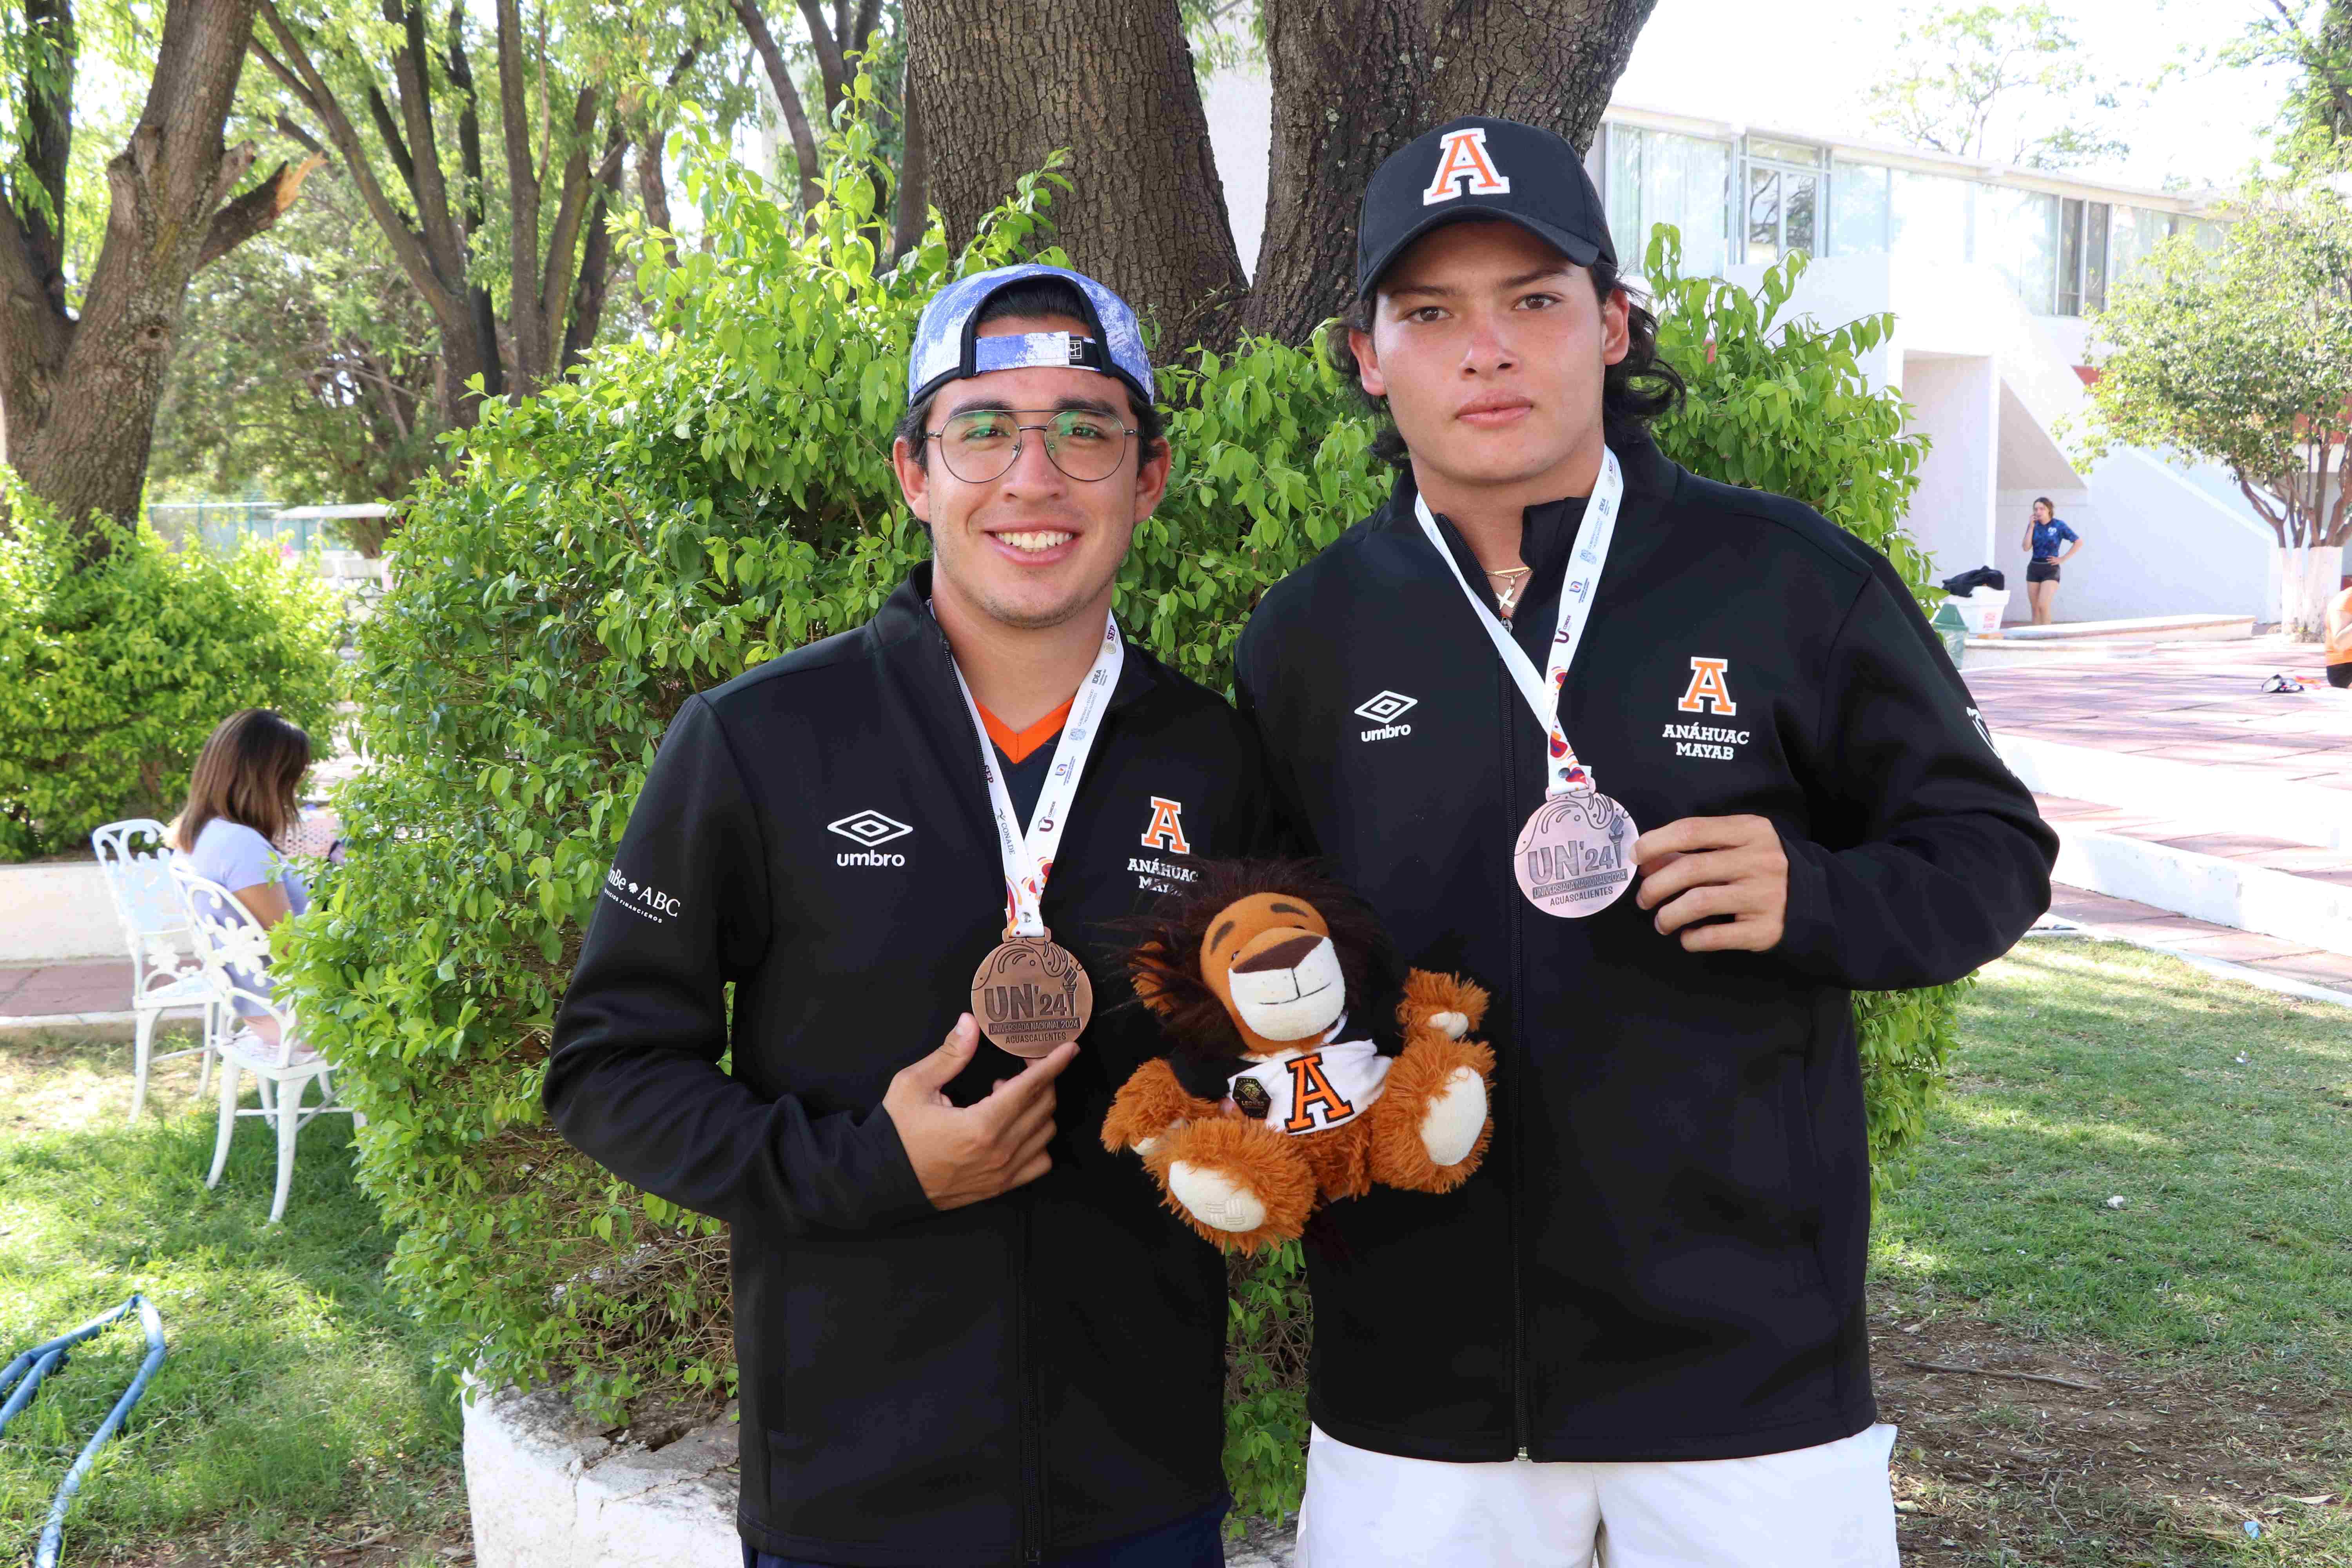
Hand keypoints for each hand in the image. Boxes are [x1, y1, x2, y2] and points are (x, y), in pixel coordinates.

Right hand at [882, 1015, 1078, 1209]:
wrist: (881, 1181)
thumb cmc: (896, 1132)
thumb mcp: (914, 1085)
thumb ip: (950, 1054)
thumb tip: (970, 1023)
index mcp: (981, 1126)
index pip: (1031, 1087)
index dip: (1052, 1064)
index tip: (1069, 1048)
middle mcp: (1000, 1152)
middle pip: (1043, 1107)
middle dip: (1043, 1078)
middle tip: (1025, 1062)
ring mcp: (1003, 1173)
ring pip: (1045, 1133)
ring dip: (1037, 1108)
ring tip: (1006, 1095)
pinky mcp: (999, 1187)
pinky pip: (1039, 1162)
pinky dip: (1038, 1141)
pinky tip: (1015, 1127)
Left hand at [1632, 814, 1788, 952]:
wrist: (1812, 898)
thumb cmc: (1760, 868)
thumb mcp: (1734, 846)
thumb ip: (1693, 850)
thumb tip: (1646, 862)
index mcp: (1750, 831)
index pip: (1692, 830)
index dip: (1655, 842)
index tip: (1635, 857)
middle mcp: (1760, 861)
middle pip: (1690, 868)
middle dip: (1655, 885)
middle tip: (1644, 899)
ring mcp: (1766, 896)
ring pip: (1698, 903)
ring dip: (1668, 915)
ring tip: (1662, 922)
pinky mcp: (1766, 929)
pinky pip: (1715, 936)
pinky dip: (1692, 939)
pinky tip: (1687, 937)